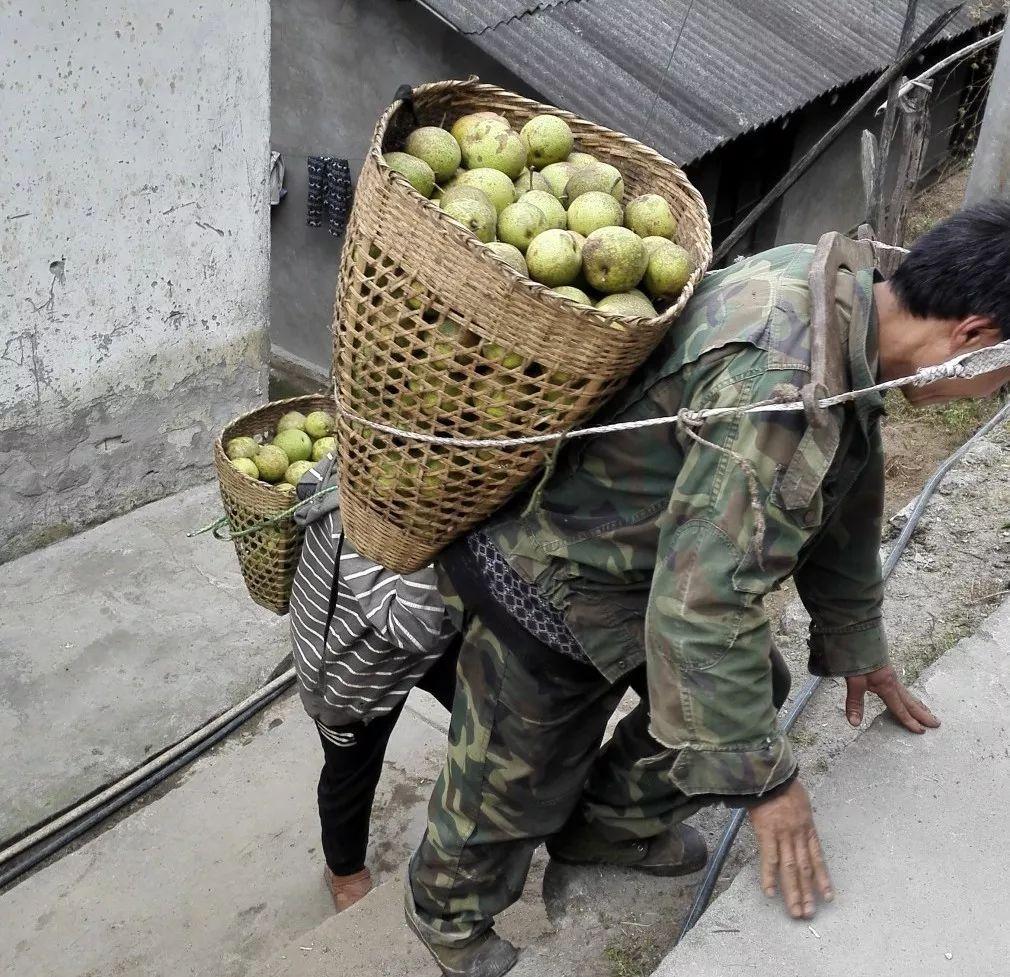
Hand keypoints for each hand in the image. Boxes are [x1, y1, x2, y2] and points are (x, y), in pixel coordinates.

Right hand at [749, 779, 831, 918]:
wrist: (771, 773)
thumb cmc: (784, 783)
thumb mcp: (800, 800)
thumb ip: (800, 816)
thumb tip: (799, 824)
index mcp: (808, 828)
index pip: (817, 859)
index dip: (823, 879)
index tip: (828, 897)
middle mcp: (799, 835)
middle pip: (805, 869)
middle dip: (807, 894)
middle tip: (809, 914)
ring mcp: (784, 835)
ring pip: (791, 869)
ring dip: (793, 892)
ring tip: (796, 912)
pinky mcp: (767, 832)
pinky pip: (769, 858)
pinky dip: (769, 876)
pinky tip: (770, 893)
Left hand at [844, 665, 939, 732]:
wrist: (857, 638)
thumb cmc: (857, 659)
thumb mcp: (853, 682)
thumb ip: (854, 703)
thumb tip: (855, 723)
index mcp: (887, 686)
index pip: (900, 708)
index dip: (909, 721)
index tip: (921, 731)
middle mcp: (893, 682)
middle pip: (910, 701)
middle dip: (922, 714)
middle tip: (937, 724)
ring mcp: (891, 676)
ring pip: (908, 694)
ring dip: (918, 705)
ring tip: (929, 713)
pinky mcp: (887, 671)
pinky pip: (903, 688)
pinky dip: (909, 696)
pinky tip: (908, 697)